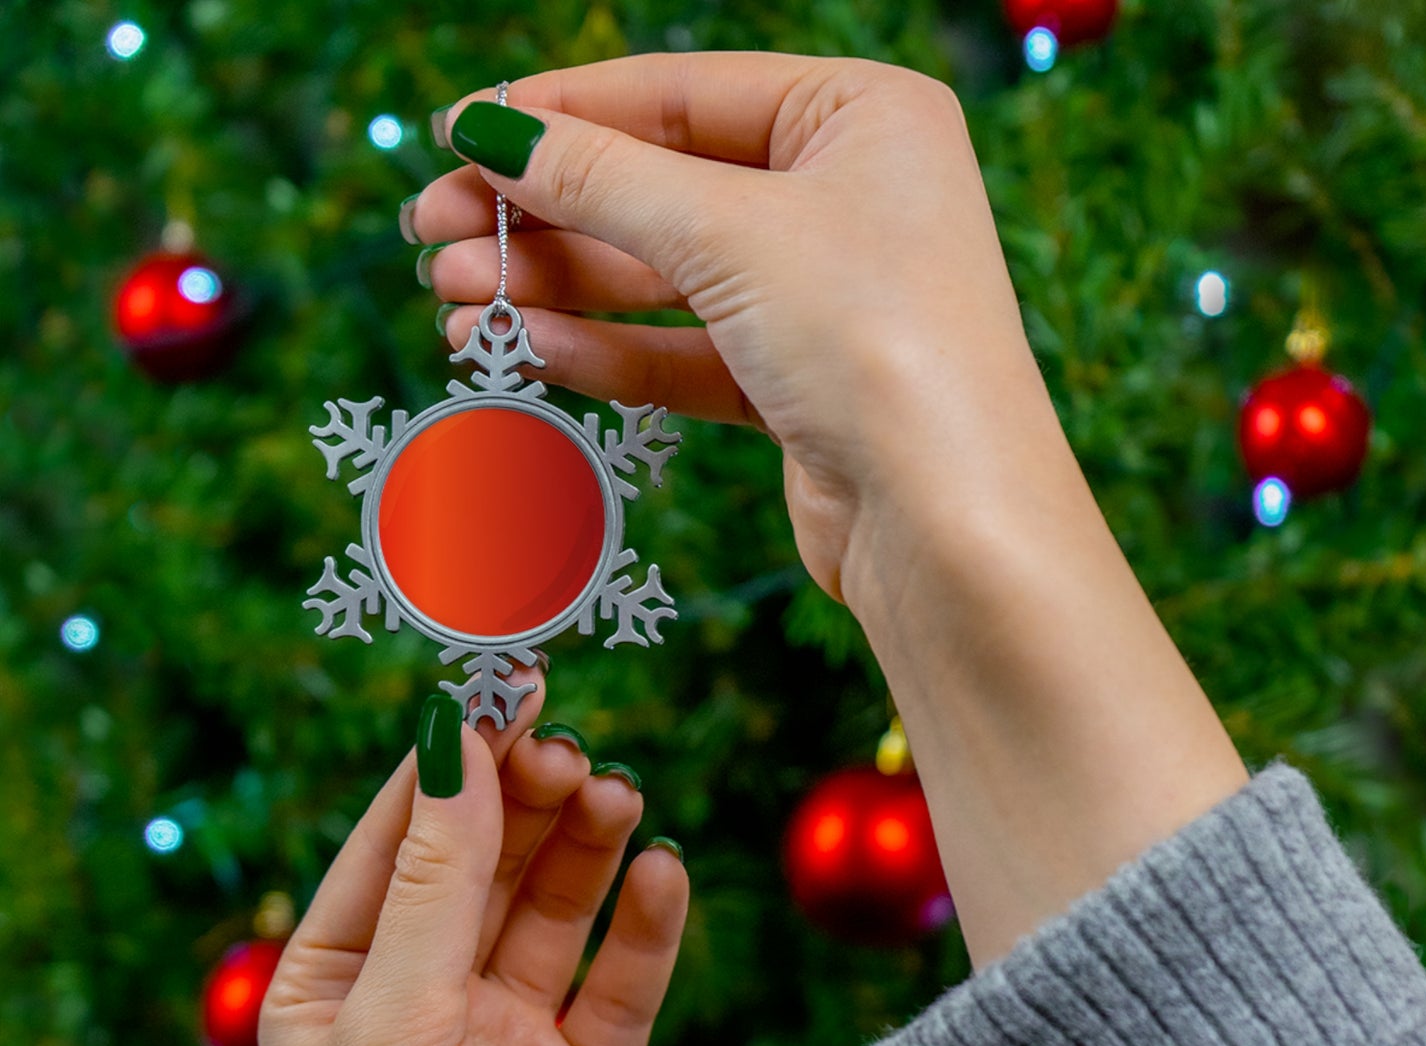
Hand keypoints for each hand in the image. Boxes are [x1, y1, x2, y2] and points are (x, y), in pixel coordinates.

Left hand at [259, 676, 687, 1045]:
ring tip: (618, 798)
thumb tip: (455, 737)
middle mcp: (424, 999)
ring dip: (588, 849)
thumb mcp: (393, 1019)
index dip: (453, 758)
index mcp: (340, 979)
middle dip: (527, 800)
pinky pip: (622, 984)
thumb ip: (437, 879)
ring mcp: (508, 1039)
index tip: (504, 684)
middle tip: (572, 752)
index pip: (400, 836)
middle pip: (486, 862)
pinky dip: (646, 928)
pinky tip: (664, 877)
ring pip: (557, 910)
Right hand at [411, 53, 1056, 604]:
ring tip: (454, 303)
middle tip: (432, 235)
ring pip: (663, 278)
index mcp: (860, 116)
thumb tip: (490, 131)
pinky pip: (684, 353)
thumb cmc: (875, 343)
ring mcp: (822, 297)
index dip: (560, 113)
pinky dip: (607, 351)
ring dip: (557, 289)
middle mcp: (846, 198)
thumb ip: (601, 179)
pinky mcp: (798, 386)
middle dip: (543, 214)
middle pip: (660, 188)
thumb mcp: (728, 233)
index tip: (455, 134)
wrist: (948, 526)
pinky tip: (527, 350)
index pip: (679, 94)